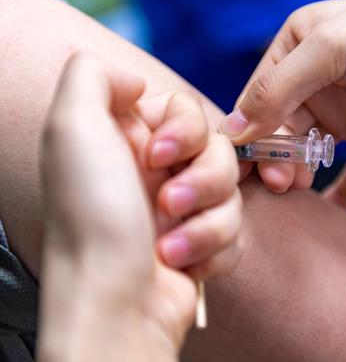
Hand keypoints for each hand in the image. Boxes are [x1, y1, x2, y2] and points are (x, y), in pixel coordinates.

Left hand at [38, 54, 239, 360]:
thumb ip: (93, 76)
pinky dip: (213, 249)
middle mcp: (154, 173)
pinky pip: (237, 231)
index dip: (186, 129)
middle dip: (204, 179)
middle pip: (219, 150)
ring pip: (233, 193)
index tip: (160, 155)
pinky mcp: (202, 245)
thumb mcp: (72, 126)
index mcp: (128, 142)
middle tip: (167, 204)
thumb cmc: (92, 217)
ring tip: (170, 248)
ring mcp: (180, 211)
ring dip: (208, 222)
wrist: (113, 304)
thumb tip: (136, 83)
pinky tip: (181, 266)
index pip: (186, 110)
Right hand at [220, 0, 345, 207]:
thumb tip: (233, 131)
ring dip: (299, 171)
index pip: (258, 95)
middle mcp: (319, 79)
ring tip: (299, 187)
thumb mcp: (328, 48)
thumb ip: (276, 89)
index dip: (249, 130)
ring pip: (309, 150)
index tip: (242, 163)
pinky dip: (341, 191)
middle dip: (275, 155)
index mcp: (299, 48)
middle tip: (279, 180)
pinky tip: (327, 210)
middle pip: (281, 127)